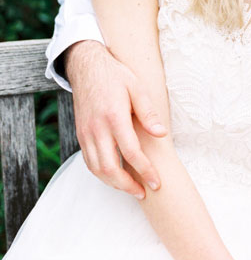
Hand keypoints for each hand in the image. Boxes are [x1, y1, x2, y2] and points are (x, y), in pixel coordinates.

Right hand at [65, 39, 166, 197]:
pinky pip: (89, 162)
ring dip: (114, 184)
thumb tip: (161, 134)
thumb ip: (148, 112)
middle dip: (127, 185)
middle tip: (144, 192)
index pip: (130, 152)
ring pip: (96, 169)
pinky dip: (102, 174)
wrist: (87, 67)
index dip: (145, 170)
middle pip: (109, 168)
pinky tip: (116, 177)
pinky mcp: (81, 135)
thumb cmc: (116, 76)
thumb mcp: (137, 88)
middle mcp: (97, 129)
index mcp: (114, 117)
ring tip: (132, 189)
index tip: (156, 182)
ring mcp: (86, 134)